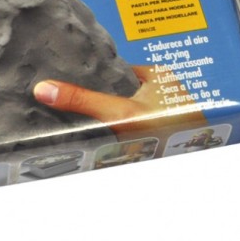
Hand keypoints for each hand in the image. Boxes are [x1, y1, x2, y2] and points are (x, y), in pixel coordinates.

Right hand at [33, 65, 204, 135]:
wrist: (195, 169)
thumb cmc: (170, 134)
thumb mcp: (120, 113)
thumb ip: (83, 101)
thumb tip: (44, 89)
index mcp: (157, 74)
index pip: (113, 71)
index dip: (91, 78)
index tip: (68, 85)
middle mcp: (163, 91)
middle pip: (119, 93)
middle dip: (100, 101)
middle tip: (73, 108)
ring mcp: (164, 115)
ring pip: (126, 113)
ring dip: (110, 121)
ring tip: (87, 125)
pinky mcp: (164, 135)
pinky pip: (133, 131)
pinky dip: (122, 136)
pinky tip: (109, 143)